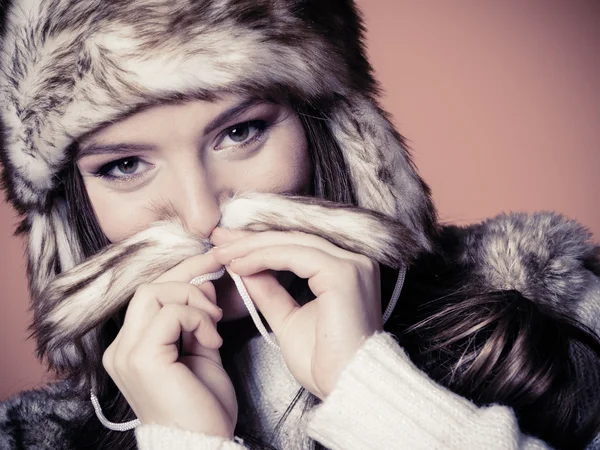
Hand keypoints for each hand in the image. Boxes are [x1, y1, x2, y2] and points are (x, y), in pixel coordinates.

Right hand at [102, 251, 237, 437]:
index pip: (152, 294)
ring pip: (155, 292)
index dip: (183, 274)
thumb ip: (198, 317)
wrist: (202, 443)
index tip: (212, 263)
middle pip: (150, 287)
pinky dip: (196, 318)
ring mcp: (127, 353)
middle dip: (189, 277)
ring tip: (214, 323)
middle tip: (218, 286)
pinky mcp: (142, 358)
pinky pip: (169, 314)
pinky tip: (212, 341)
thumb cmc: (202, 405)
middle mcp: (122, 347)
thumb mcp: (203, 351)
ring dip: (193, 300)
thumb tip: (204, 282)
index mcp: (133, 345)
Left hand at [211, 228, 381, 398]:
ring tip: (221, 253)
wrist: (346, 389)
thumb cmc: (325, 363)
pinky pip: (294, 255)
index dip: (259, 243)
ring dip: (252, 247)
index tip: (227, 245)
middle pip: (293, 239)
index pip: (296, 246)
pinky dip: (263, 257)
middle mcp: (354, 261)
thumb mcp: (288, 319)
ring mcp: (351, 265)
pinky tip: (239, 265)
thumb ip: (269, 292)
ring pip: (292, 243)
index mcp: (344, 270)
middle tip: (217, 239)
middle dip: (251, 239)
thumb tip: (244, 269)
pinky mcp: (343, 273)